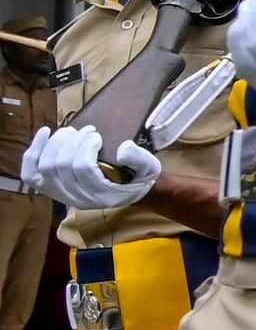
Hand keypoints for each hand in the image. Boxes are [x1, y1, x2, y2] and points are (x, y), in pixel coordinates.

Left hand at [25, 125, 159, 211]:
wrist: (127, 192)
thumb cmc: (137, 178)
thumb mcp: (149, 168)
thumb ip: (140, 158)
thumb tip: (122, 148)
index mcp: (101, 196)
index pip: (83, 168)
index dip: (86, 147)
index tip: (96, 135)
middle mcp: (77, 199)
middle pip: (60, 166)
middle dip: (71, 142)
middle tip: (85, 130)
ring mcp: (60, 195)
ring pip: (45, 167)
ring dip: (55, 144)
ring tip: (70, 132)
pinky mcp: (49, 189)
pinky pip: (31, 173)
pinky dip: (33, 151)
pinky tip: (44, 134)